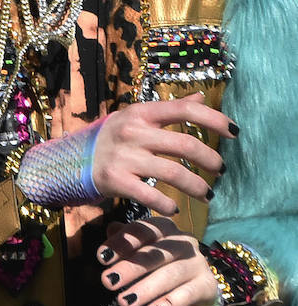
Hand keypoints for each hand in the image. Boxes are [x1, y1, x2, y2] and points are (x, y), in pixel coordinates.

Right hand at [90, 93, 233, 214]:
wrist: (72, 160)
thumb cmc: (113, 138)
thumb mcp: (136, 117)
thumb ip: (170, 109)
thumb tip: (201, 97)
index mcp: (141, 113)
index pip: (184, 109)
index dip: (214, 119)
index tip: (234, 133)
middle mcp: (132, 132)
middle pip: (185, 144)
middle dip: (212, 160)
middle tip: (220, 170)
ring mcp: (123, 157)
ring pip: (174, 174)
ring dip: (198, 187)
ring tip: (207, 194)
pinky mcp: (115, 180)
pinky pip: (151, 196)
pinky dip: (168, 205)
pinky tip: (174, 208)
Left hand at [98, 217, 221, 305]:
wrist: (196, 293)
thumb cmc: (161, 268)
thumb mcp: (141, 253)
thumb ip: (126, 241)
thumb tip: (110, 229)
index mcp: (164, 228)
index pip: (142, 230)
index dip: (121, 243)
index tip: (101, 258)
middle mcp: (183, 241)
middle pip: (154, 253)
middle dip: (129, 267)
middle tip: (108, 281)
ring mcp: (198, 263)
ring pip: (170, 274)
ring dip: (145, 289)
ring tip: (124, 301)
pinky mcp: (207, 285)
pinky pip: (187, 295)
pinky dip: (167, 305)